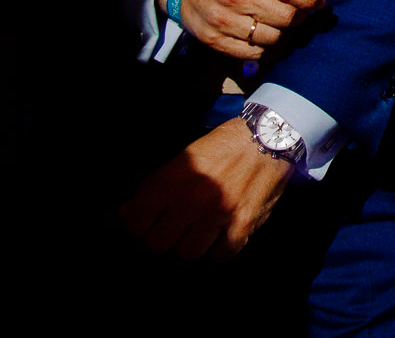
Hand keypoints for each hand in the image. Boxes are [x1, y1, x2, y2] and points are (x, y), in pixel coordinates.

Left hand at [117, 118, 292, 260]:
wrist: (270, 137)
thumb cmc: (224, 145)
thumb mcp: (185, 155)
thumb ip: (157, 185)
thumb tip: (124, 214)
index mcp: (172, 179)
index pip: (135, 222)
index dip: (138, 224)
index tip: (146, 222)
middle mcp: (191, 200)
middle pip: (157, 244)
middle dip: (162, 237)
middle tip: (172, 228)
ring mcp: (217, 216)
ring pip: (187, 254)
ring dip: (190, 245)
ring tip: (197, 233)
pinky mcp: (242, 226)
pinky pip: (219, 257)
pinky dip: (217, 251)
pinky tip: (220, 237)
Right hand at [158, 0, 320, 58]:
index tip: (317, 1)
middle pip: (286, 17)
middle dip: (299, 16)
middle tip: (297, 12)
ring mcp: (223, 20)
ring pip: (273, 38)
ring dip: (281, 32)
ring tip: (276, 22)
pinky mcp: (215, 40)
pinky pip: (253, 52)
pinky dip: (264, 46)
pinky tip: (261, 34)